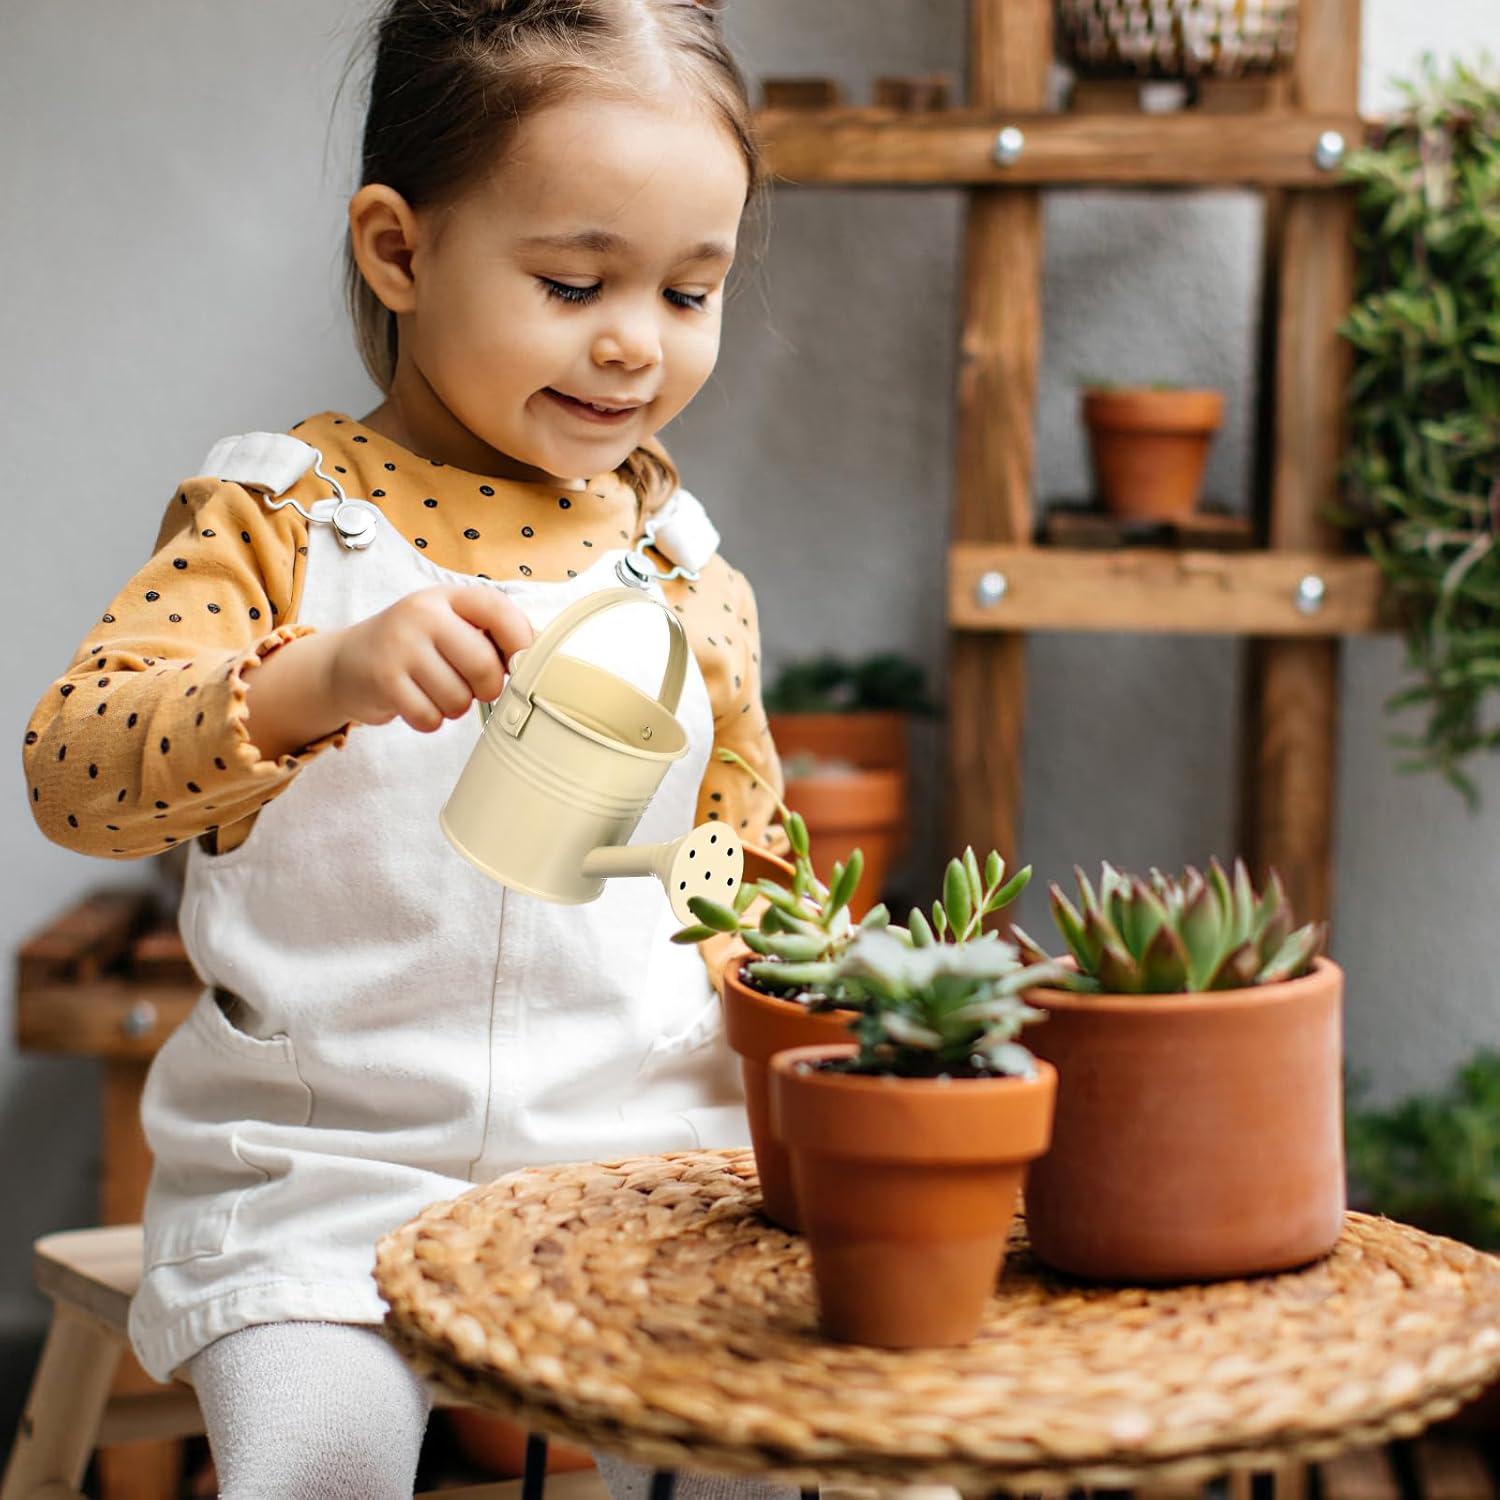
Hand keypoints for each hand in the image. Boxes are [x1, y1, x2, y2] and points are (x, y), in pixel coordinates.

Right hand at [327, 584, 534, 732]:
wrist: (345, 662)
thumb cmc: (413, 646)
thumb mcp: (448, 624)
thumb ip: (489, 634)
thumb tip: (537, 661)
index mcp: (448, 597)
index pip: (499, 611)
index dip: (520, 643)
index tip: (516, 663)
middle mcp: (423, 614)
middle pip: (484, 666)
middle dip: (487, 689)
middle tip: (472, 686)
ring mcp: (401, 646)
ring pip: (459, 699)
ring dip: (454, 707)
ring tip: (436, 690)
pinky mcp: (384, 680)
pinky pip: (430, 718)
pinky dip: (430, 720)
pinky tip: (418, 702)